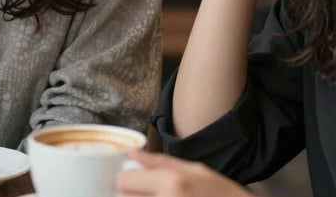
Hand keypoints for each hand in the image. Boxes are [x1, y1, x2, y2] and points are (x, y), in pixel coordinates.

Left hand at [117, 150, 250, 196]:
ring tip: (158, 196)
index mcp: (171, 183)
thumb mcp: (195, 169)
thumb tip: (132, 153)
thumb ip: (159, 162)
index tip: (134, 179)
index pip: (124, 181)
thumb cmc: (221, 194)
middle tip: (146, 191)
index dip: (127, 179)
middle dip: (130, 194)